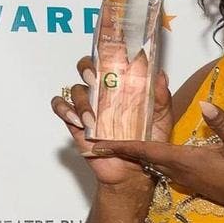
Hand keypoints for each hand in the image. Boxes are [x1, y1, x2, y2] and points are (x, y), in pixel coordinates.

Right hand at [51, 55, 173, 188]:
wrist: (136, 171)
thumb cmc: (148, 143)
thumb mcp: (162, 118)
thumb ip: (161, 97)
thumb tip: (160, 74)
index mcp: (122, 87)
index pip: (109, 61)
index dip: (106, 52)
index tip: (109, 51)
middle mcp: (103, 93)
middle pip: (86, 68)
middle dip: (87, 68)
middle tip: (94, 77)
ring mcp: (88, 108)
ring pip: (75, 90)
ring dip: (82, 101)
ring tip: (91, 118)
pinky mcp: (76, 124)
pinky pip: (61, 108)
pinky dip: (64, 109)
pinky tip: (78, 120)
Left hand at [91, 101, 223, 209]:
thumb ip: (221, 124)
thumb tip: (205, 104)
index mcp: (186, 160)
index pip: (147, 151)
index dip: (123, 146)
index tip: (99, 143)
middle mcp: (180, 171)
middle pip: (144, 158)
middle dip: (121, 150)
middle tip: (99, 140)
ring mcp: (186, 179)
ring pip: (153, 164)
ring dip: (135, 155)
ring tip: (118, 144)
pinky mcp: (192, 181)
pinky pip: (164, 169)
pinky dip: (151, 159)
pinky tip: (149, 152)